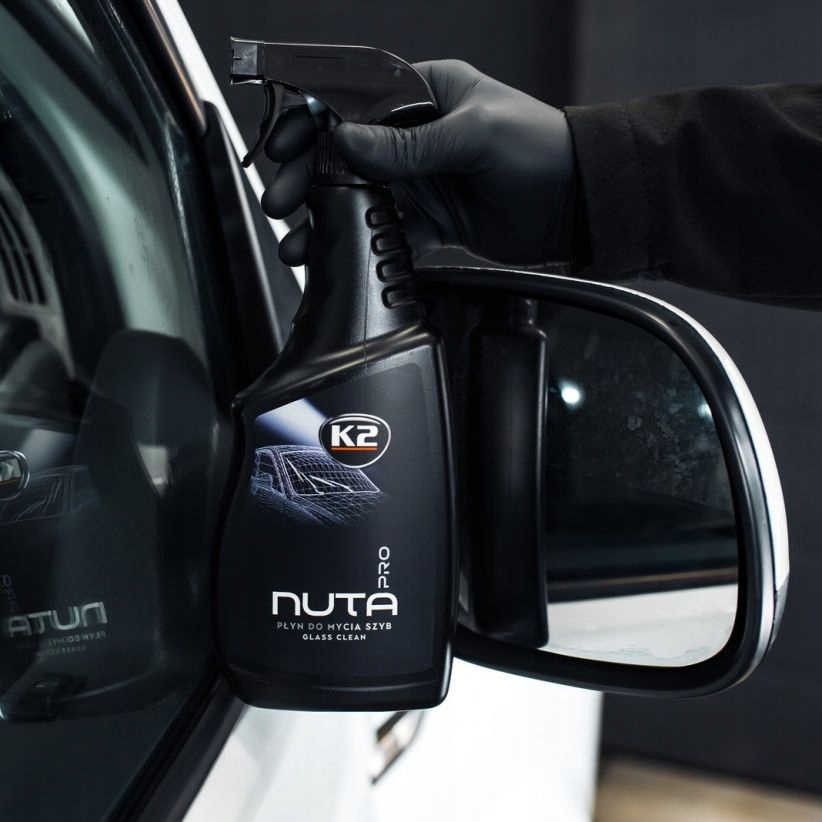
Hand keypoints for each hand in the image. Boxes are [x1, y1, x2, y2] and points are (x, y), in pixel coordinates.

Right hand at [261, 60, 579, 266]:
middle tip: (281, 202)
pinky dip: (362, 248)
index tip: (284, 146)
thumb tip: (347, 141)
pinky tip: (337, 260)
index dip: (312, 123)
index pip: (354, 102)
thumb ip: (410, 145)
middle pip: (346, 156)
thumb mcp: (475, 136)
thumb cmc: (542, 148)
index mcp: (426, 95)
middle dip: (309, 179)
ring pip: (360, 199)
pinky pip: (387, 233)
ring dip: (326, 221)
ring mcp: (422, 181)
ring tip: (297, 244)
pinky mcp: (432, 221)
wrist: (581, 205)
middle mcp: (417, 137)